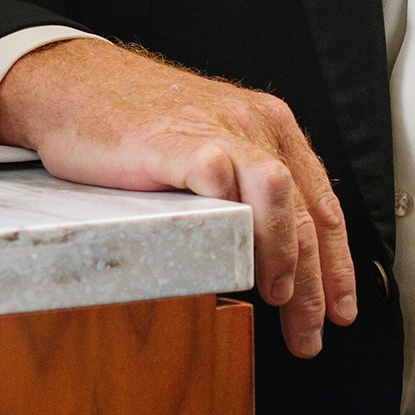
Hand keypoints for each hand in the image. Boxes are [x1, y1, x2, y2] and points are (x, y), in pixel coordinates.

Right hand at [0, 37, 356, 355]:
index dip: (337, 264)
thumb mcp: (210, 146)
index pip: (322, 204)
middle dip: (316, 283)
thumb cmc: (136, 123)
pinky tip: (227, 255)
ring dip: (282, 252)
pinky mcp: (172, 141)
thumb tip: (269, 258)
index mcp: (271, 129)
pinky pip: (216, 176)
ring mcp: (216, 130)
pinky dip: (230, 217)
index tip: (341, 309)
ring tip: (274, 295)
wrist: (73, 83)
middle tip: (309, 331)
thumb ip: (243, 189)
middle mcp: (255, 126)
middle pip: (306, 211)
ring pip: (278, 193)